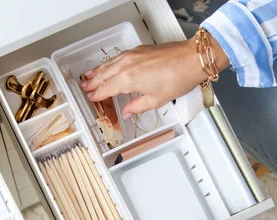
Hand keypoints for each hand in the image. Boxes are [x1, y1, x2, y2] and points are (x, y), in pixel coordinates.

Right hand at [80, 34, 229, 117]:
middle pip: (104, 75)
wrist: (191, 59)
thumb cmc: (177, 79)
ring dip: (98, 71)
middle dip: (93, 82)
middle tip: (84, 88)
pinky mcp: (139, 50)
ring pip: (109, 64)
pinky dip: (109, 62)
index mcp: (127, 80)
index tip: (91, 98)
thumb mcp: (156, 100)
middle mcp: (126, 65)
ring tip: (89, 76)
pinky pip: (118, 57)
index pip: (106, 89)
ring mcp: (132, 55)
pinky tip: (108, 64)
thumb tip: (127, 112)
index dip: (97, 95)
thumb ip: (137, 106)